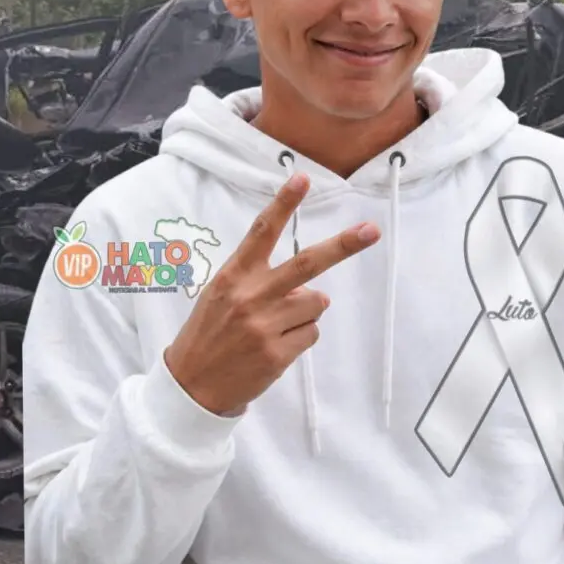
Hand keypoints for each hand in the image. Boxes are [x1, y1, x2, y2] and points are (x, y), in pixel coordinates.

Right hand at [163, 174, 379, 415]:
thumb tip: (308, 287)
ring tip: (276, 325)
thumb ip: (259, 281)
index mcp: (234, 274)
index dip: (284, 203)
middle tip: (370, 231)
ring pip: (315, 303)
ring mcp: (266, 325)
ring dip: (305, 311)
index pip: (262, 231)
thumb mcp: (221, 294)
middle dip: (342, 246)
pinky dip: (300, 336)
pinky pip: (311, 334)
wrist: (192, 384)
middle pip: (306, 263)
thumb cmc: (209, 331)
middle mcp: (251, 295)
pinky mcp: (278, 354)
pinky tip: (276, 345)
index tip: (303, 179)